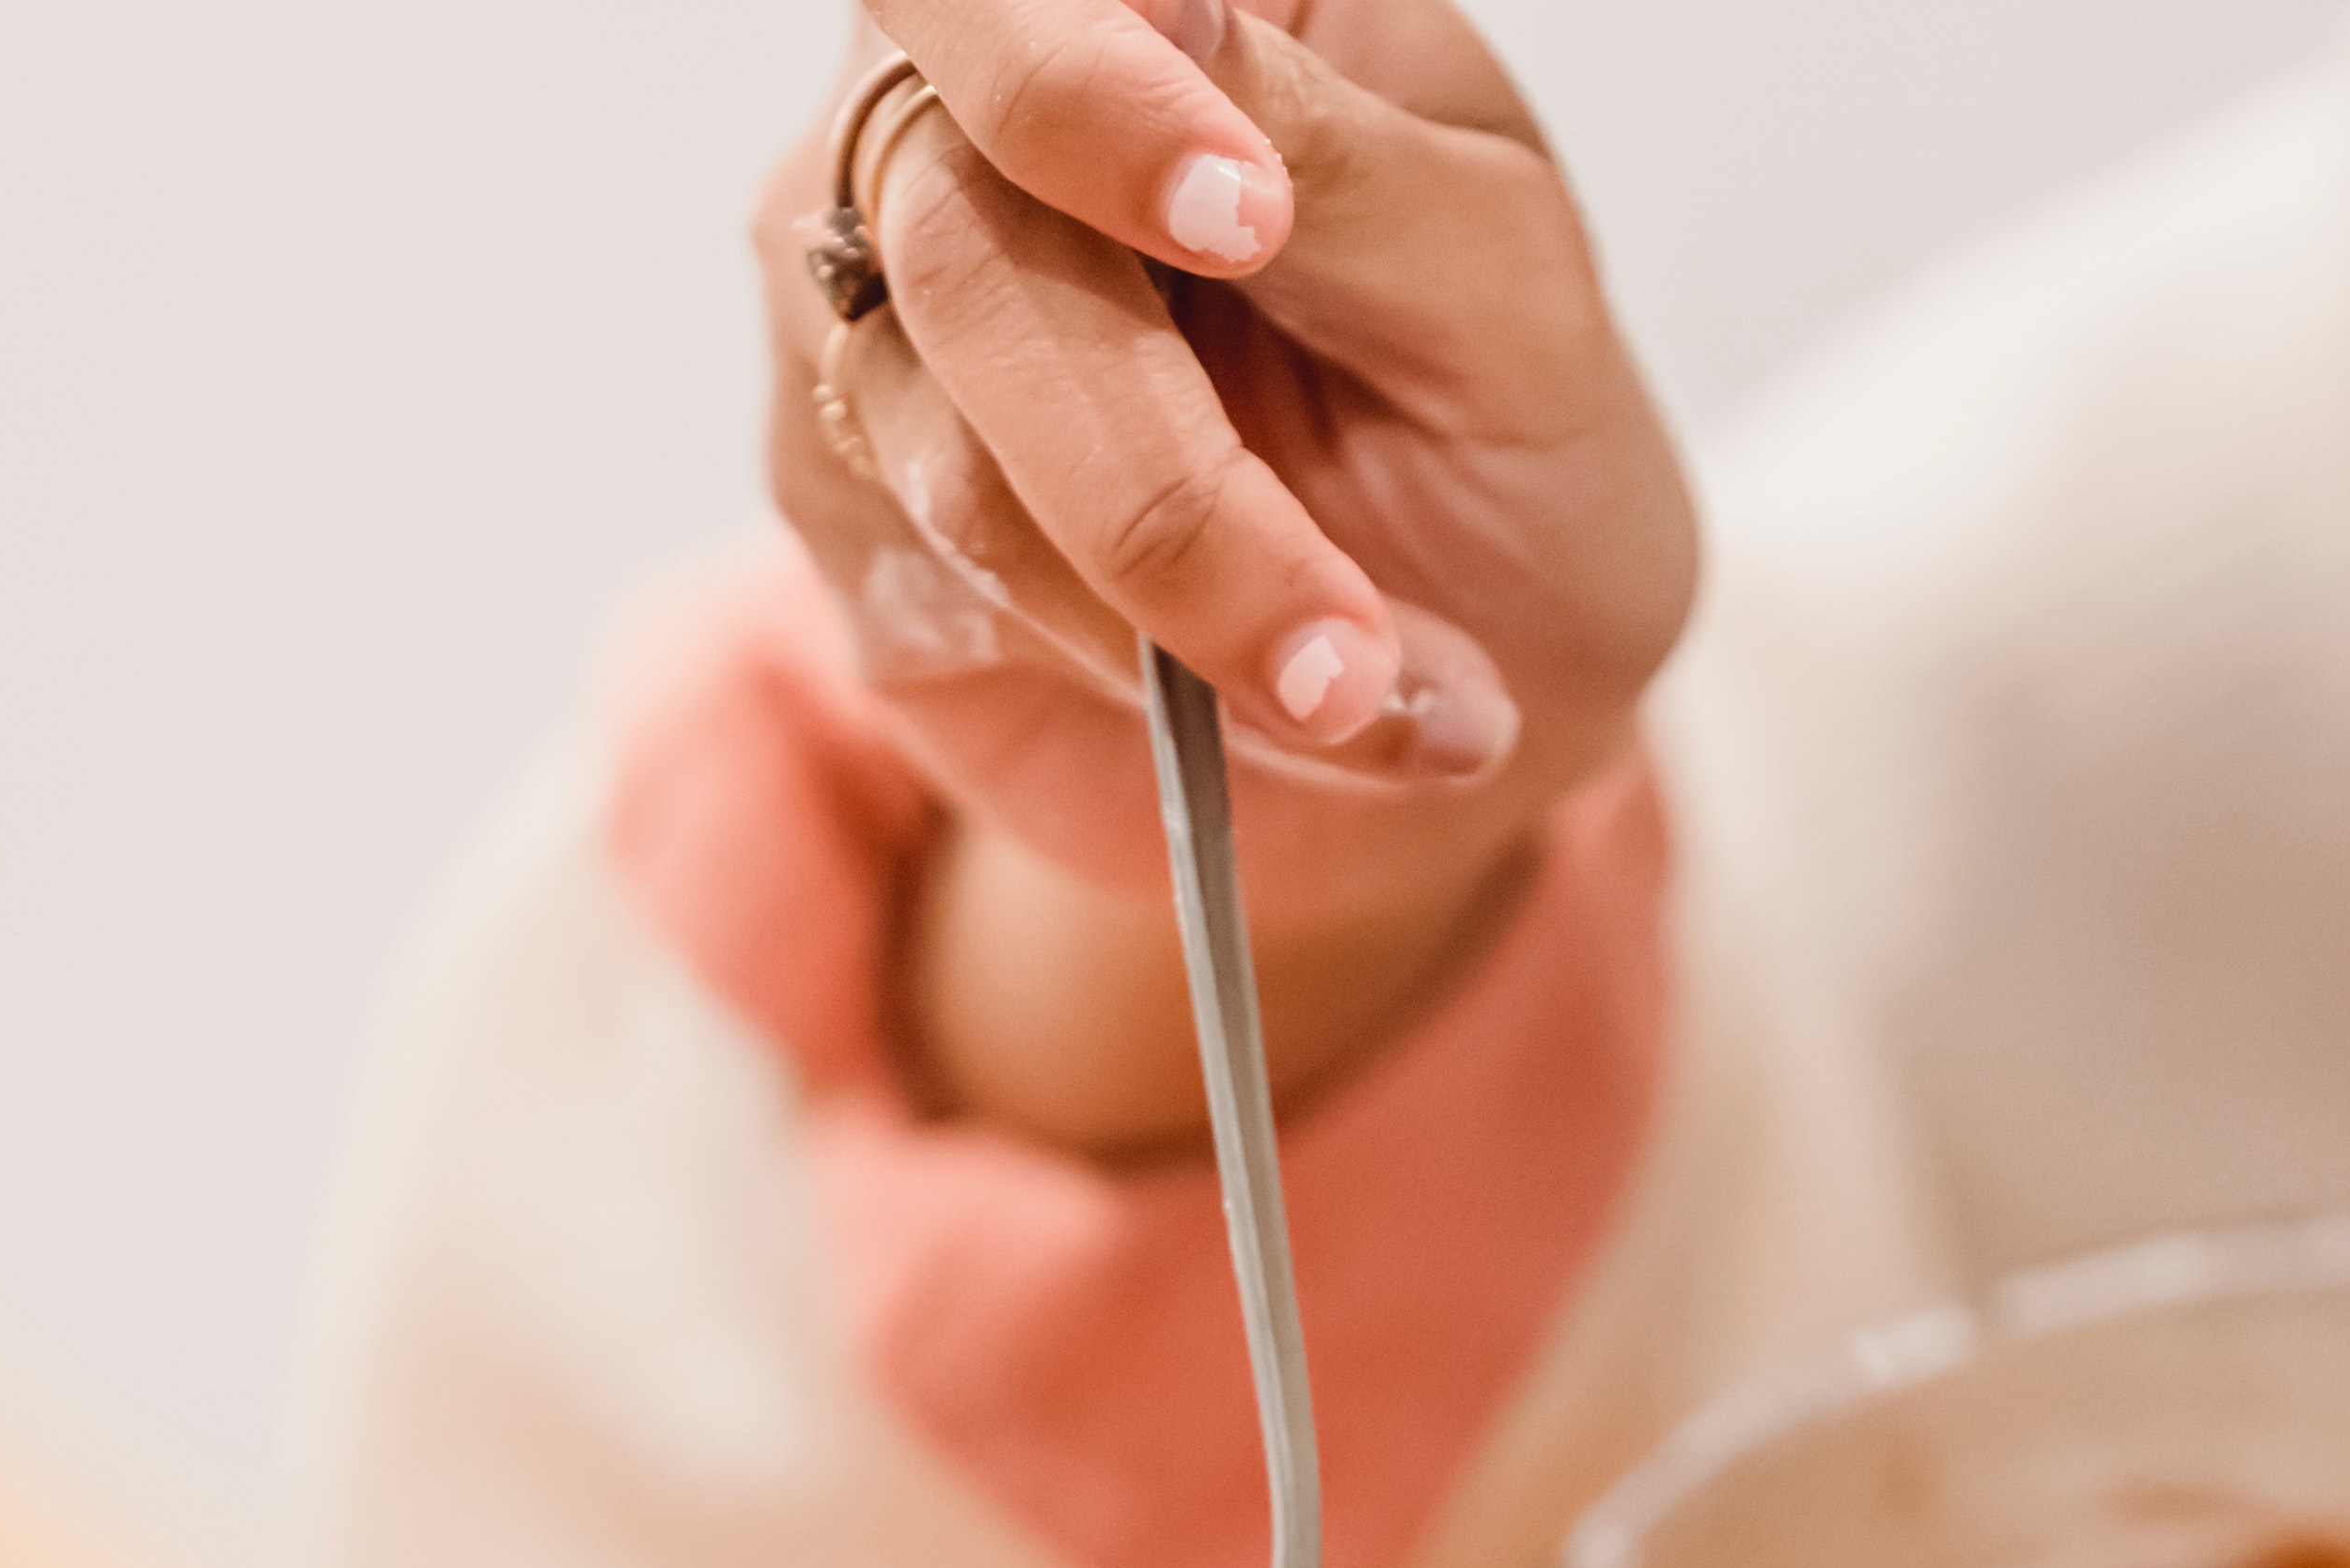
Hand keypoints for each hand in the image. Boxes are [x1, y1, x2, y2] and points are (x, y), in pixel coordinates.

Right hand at [752, 2, 1696, 1152]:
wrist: (1462, 680)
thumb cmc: (1495, 431)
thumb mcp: (1498, 274)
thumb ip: (1344, 146)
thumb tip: (1172, 13)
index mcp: (1152, 3)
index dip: (1086, 82)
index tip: (1249, 215)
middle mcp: (966, 124)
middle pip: (957, 218)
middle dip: (1159, 456)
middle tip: (1332, 623)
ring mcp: (882, 314)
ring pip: (954, 442)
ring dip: (1182, 595)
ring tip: (1366, 691)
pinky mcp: (850, 506)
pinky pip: (950, 581)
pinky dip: (1133, 669)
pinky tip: (1271, 714)